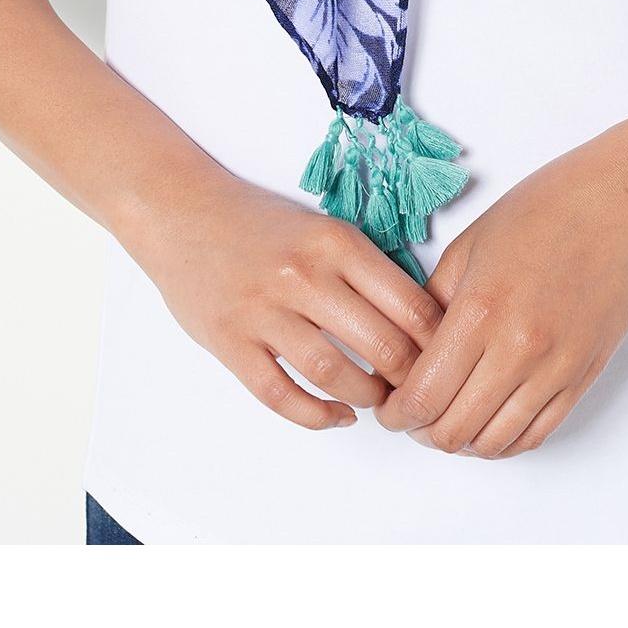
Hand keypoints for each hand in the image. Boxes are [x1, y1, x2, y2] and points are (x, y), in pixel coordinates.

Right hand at [122, 168, 442, 431]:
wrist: (182, 212)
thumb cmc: (261, 223)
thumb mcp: (323, 229)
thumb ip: (364, 269)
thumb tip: (422, 323)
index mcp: (337, 242)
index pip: (411, 305)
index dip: (438, 344)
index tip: (445, 360)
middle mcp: (305, 274)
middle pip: (383, 345)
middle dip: (409, 380)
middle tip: (416, 392)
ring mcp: (265, 310)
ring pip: (335, 373)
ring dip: (366, 398)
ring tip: (377, 402)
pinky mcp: (231, 341)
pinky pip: (280, 395)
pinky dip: (315, 416)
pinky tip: (336, 415)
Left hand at [374, 128, 627, 458]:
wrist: (618, 208)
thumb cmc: (542, 212)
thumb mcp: (468, 247)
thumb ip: (431, 305)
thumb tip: (403, 353)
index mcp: (480, 311)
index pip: (424, 395)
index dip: (396, 413)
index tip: (387, 409)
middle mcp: (518, 349)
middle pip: (455, 429)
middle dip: (422, 431)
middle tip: (412, 416)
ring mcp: (556, 368)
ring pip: (495, 442)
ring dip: (463, 442)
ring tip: (448, 420)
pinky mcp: (583, 376)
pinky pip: (537, 434)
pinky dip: (506, 441)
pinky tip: (489, 424)